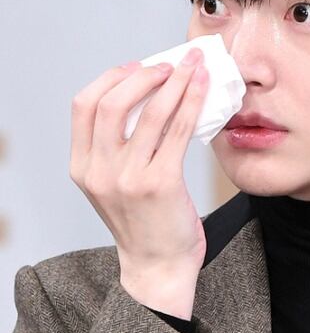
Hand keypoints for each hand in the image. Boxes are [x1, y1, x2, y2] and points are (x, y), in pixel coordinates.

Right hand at [69, 47, 209, 317]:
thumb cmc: (144, 223)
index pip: (83, 107)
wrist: (158, 267)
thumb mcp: (114, 184)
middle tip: (167, 65)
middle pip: (112, 103)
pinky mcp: (161, 183)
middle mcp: (99, 171)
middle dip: (143, 75)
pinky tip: (204, 90)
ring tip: (192, 68)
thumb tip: (148, 98)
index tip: (134, 68)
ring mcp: (129, 178)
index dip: (109, 80)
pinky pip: (178, 131)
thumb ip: (118, 149)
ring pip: (151, 112)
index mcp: (82, 167)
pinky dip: (192, 103)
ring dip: (175, 82)